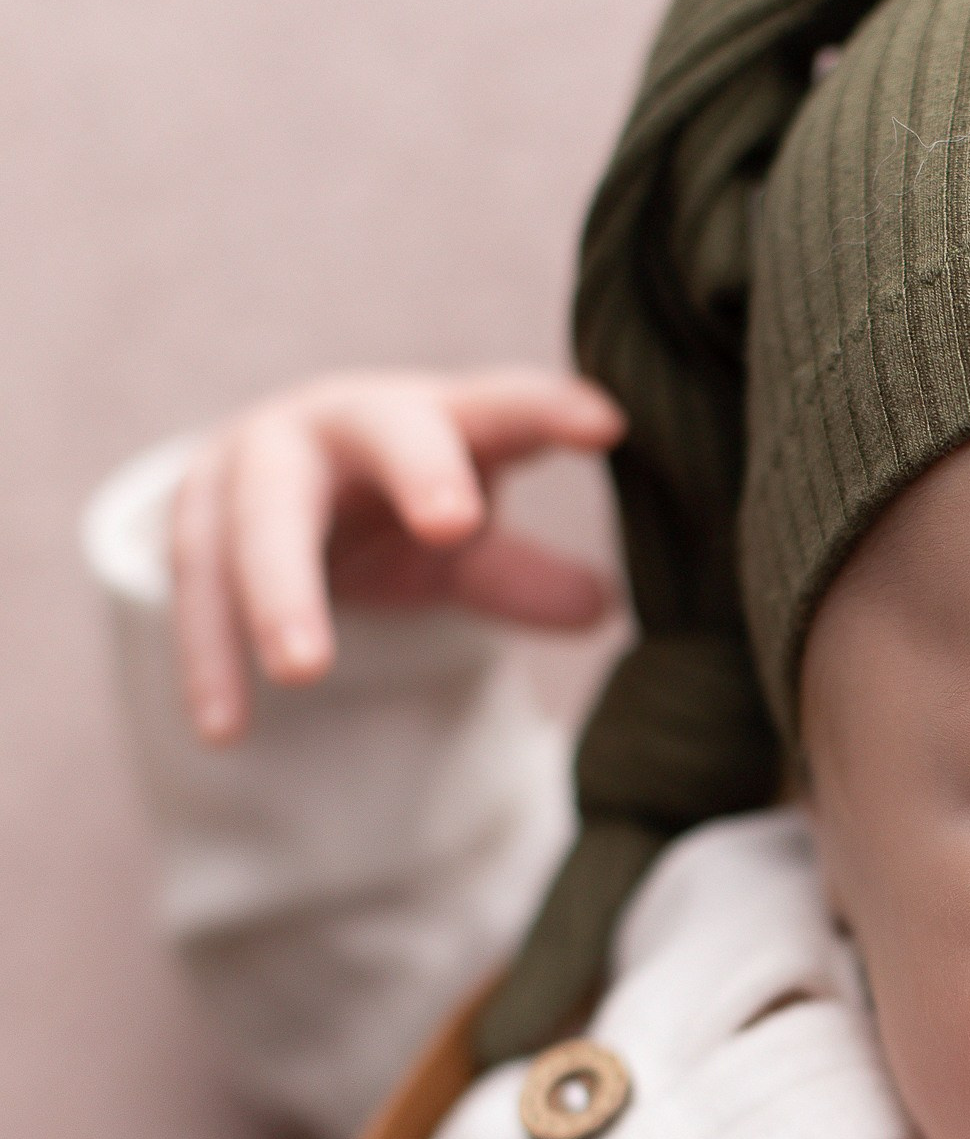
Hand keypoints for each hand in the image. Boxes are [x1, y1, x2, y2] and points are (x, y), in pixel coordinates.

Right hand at [171, 367, 624, 742]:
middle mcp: (344, 421)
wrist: (253, 478)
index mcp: (429, 417)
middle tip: (453, 524)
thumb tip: (603, 609)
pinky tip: (224, 730)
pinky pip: (197, 590)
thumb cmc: (383, 505)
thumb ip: (521, 576)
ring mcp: (258, 462)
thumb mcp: (456, 540)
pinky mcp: (194, 518)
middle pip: (383, 431)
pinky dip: (208, 658)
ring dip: (283, 592)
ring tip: (305, 673)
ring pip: (268, 516)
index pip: (501, 408)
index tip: (606, 425)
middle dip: (419, 469)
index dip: (549, 412)